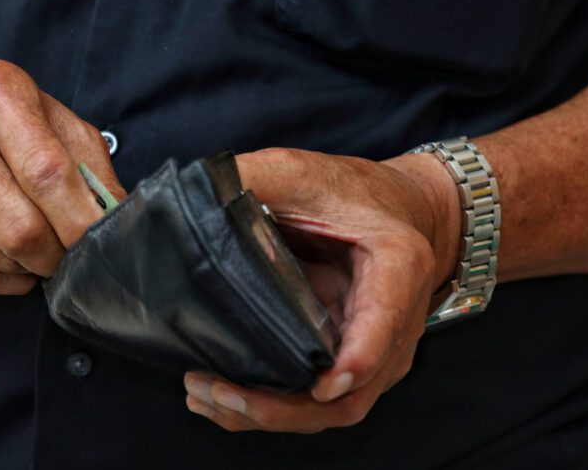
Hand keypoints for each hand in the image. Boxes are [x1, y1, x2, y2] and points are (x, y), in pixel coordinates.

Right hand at [0, 59, 124, 293]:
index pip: (48, 173)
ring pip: (1, 258)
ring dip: (31, 265)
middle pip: (22, 228)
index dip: (81, 221)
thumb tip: (115, 219)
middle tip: (69, 251)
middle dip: (58, 254)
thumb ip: (89, 161)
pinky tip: (6, 256)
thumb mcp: (48, 116)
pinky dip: (4, 279)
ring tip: (33, 242)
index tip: (100, 241)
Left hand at [183, 147, 457, 431]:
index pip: (385, 320)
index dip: (359, 357)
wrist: (394, 208)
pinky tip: (218, 399)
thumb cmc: (350, 190)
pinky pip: (315, 402)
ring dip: (271, 415)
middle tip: (221, 393)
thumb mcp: (301, 172)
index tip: (324, 382)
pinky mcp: (348, 364)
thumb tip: (191, 191)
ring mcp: (374, 352)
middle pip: (352, 389)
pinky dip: (269, 409)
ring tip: (206, 397)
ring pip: (332, 407)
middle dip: (287, 406)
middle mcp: (395, 324)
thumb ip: (254, 176)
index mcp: (396, 266)